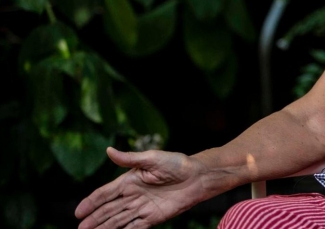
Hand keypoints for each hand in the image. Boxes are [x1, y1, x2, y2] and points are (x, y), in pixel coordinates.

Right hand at [75, 147, 203, 228]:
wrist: (198, 176)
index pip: (105, 193)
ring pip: (118, 221)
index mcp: (129, 180)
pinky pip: (134, 228)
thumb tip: (108, 151)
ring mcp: (142, 208)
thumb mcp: (152, 158)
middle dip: (94, 219)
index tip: (78, 213)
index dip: (91, 202)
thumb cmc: (176, 163)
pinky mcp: (153, 218)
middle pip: (109, 210)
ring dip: (105, 228)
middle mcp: (133, 196)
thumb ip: (129, 159)